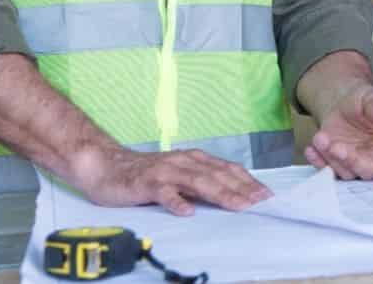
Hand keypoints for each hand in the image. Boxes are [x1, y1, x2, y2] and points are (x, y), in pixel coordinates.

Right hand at [73, 144, 271, 215]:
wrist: (106, 165)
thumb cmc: (147, 173)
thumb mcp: (180, 175)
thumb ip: (202, 182)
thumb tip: (233, 195)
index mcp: (195, 160)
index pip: (227, 169)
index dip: (247, 181)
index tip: (266, 194)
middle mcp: (184, 162)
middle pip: (217, 175)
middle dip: (241, 189)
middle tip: (260, 202)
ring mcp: (166, 171)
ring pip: (197, 182)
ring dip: (220, 193)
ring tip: (238, 205)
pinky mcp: (146, 183)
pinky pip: (163, 193)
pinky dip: (176, 202)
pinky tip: (188, 212)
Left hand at [305, 81, 372, 184]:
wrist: (342, 102)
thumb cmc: (364, 101)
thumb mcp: (372, 97)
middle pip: (369, 170)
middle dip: (353, 162)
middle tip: (337, 147)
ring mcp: (355, 163)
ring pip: (346, 172)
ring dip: (332, 159)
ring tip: (320, 138)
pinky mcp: (336, 163)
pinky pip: (327, 169)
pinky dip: (318, 162)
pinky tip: (311, 149)